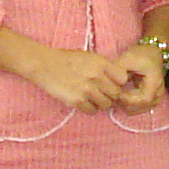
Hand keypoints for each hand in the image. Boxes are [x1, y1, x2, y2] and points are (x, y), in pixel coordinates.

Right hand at [21, 44, 136, 113]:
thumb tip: (118, 80)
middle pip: (116, 93)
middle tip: (102, 92)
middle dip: (110, 94)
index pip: (122, 78)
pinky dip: (90, 108)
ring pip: (106, 104)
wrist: (45, 65)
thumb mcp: (89, 57)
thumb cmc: (67, 60)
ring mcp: (86, 90)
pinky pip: (92, 110)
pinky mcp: (77, 101)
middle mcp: (96, 76)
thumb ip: (104, 67)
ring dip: (101, 102)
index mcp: (100, 63)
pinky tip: (84, 101)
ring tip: (92, 97)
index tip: (113, 83)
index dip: (119, 82)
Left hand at [107, 41, 168, 110]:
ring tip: (117, 96)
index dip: (129, 100)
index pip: (144, 99)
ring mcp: (156, 97)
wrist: (152, 53)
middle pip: (142, 107)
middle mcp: (158, 92)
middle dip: (126, 104)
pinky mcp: (152, 99)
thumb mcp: (128, 58)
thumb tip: (108, 83)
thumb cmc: (141, 55)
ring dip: (127, 106)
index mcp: (154, 81)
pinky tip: (122, 98)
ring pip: (140, 110)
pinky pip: (140, 108)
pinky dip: (130, 106)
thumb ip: (117, 70)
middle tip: (114, 96)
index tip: (118, 94)